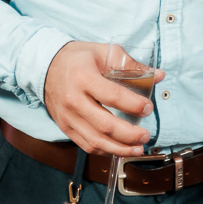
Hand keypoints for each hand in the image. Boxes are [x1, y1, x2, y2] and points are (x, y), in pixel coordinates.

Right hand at [43, 41, 165, 156]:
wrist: (45, 67)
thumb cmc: (77, 59)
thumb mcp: (103, 52)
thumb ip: (131, 65)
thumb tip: (158, 75)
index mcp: (83, 77)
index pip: (113, 96)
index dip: (134, 105)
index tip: (148, 108)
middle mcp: (73, 100)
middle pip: (105, 125)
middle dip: (130, 134)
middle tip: (146, 135)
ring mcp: (67, 116)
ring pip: (95, 140)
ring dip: (119, 148)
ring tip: (138, 148)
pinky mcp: (64, 127)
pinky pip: (85, 144)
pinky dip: (104, 150)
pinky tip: (119, 149)